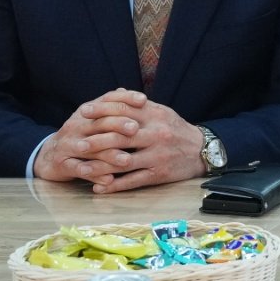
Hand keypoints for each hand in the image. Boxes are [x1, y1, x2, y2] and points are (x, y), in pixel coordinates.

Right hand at [33, 89, 151, 184]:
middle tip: (136, 130)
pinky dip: (94, 175)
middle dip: (119, 125)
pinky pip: (79, 169)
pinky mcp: (62, 164)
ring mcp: (68, 145)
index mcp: (87, 112)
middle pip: (100, 122)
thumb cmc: (81, 136)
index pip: (107, 99)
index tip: (144, 100)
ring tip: (127, 160)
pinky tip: (109, 180)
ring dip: (110, 155)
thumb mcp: (95, 120)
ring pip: (91, 148)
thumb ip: (117, 111)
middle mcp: (76, 125)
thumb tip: (142, 99)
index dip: (125, 98)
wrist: (49, 155)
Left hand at [83, 97, 206, 194]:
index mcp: (155, 116)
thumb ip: (139, 105)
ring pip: (123, 161)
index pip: (124, 110)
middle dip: (96, 141)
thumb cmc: (176, 130)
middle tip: (77, 144)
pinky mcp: (158, 174)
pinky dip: (113, 185)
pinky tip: (98, 187)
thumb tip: (116, 93)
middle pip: (120, 136)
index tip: (84, 112)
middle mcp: (156, 134)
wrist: (202, 151)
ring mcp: (156, 155)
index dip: (102, 110)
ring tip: (81, 169)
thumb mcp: (162, 113)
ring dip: (100, 166)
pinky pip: (132, 181)